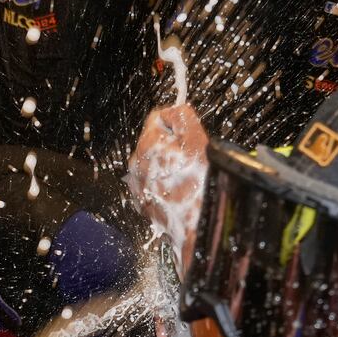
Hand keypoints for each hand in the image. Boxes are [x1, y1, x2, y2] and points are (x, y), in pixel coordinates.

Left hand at [128, 103, 208, 271]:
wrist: (198, 228)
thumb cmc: (200, 183)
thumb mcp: (197, 139)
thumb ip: (182, 116)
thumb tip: (173, 108)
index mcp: (146, 145)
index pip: (158, 117)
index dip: (177, 123)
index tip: (191, 136)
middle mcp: (136, 165)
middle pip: (156, 143)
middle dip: (173, 147)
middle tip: (194, 160)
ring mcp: (138, 188)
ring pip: (155, 166)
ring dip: (169, 168)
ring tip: (189, 180)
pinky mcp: (145, 206)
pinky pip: (155, 186)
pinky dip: (166, 187)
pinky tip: (182, 194)